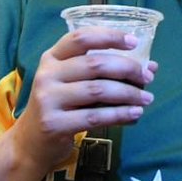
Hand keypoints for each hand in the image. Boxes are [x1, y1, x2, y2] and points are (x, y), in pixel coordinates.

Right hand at [11, 28, 155, 171]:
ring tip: (147, 98)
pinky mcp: (53, 124)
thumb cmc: (61, 107)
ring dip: (129, 94)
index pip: (81, 38)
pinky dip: (120, 114)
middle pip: (95, 64)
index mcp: (52, 58)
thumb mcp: (77, 84)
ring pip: (98, 90)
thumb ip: (108, 73)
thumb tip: (151, 66)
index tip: (134, 42)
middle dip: (128, 69)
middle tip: (147, 78)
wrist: (30, 143)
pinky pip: (95, 116)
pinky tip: (135, 113)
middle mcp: (47, 74)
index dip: (110, 37)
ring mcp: (48, 99)